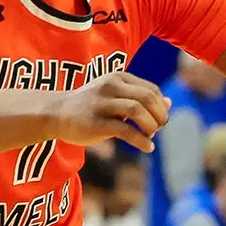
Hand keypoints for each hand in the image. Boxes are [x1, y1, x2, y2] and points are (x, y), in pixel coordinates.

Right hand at [50, 71, 170, 152]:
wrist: (55, 113)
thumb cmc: (91, 106)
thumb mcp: (116, 96)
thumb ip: (141, 98)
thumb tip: (170, 102)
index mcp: (118, 78)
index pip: (152, 90)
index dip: (161, 107)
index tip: (159, 120)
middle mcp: (111, 86)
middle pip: (148, 98)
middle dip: (160, 116)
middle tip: (159, 128)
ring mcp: (102, 103)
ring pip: (138, 110)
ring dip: (151, 126)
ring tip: (150, 136)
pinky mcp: (96, 122)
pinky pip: (126, 131)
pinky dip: (141, 141)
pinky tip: (147, 148)